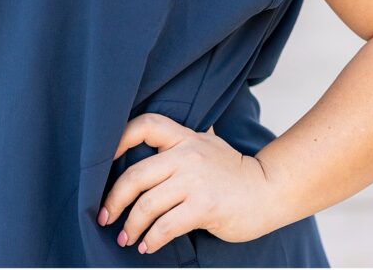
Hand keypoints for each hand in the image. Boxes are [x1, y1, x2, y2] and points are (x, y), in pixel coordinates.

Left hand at [96, 112, 276, 255]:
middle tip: (105, 216)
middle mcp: (187, 154)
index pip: (146, 125)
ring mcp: (196, 180)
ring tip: (126, 238)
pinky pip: (166, 226)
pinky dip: (151, 240)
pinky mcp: (205, 206)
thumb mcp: (208, 145)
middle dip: (114, 200)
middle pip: (136, 174)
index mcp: (185, 137)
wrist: (268, 190)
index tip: (103, 163)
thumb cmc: (234, 172)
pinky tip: (148, 246)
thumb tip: (153, 142)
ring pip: (147, 204)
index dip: (119, 139)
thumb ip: (183, 143)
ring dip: (131, 226)